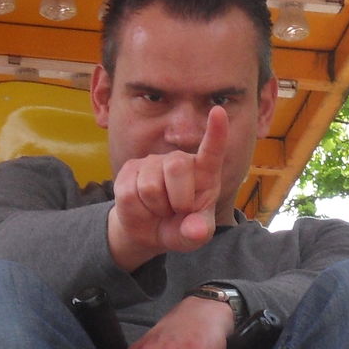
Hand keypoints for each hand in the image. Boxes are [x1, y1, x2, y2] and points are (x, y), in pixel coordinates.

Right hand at [107, 106, 229, 270]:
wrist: (148, 231)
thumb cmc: (180, 228)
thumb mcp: (193, 236)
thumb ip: (197, 233)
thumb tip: (195, 231)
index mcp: (204, 173)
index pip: (212, 150)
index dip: (216, 133)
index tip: (219, 112)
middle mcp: (180, 161)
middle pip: (177, 167)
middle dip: (177, 199)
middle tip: (177, 211)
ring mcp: (153, 162)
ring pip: (150, 186)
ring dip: (155, 207)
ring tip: (160, 209)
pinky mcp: (130, 169)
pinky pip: (130, 193)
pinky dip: (138, 209)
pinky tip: (143, 207)